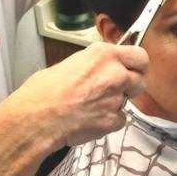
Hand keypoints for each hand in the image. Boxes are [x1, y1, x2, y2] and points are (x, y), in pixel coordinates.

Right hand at [5, 42, 147, 147]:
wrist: (36, 118)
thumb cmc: (43, 90)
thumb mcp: (70, 63)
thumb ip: (94, 64)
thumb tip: (100, 69)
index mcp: (103, 54)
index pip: (140, 56)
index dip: (137, 64)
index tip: (132, 69)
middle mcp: (115, 74)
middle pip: (140, 80)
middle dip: (129, 86)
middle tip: (111, 90)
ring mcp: (116, 98)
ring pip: (128, 101)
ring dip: (116, 103)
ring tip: (93, 105)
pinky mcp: (113, 120)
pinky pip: (120, 119)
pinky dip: (109, 121)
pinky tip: (91, 119)